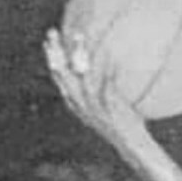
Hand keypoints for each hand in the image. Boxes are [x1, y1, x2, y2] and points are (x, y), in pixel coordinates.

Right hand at [43, 28, 143, 142]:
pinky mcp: (109, 111)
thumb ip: (101, 92)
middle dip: (56, 52)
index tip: (47, 41)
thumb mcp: (106, 109)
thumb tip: (107, 70)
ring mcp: (95, 109)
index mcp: (78, 106)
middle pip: (63, 75)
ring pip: (82, 76)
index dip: (51, 60)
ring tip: (80, 36)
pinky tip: (110, 54)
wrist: (134, 149)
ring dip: (79, 53)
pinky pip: (107, 85)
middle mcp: (82, 107)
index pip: (59, 79)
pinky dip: (108, 69)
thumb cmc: (123, 127)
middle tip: (53, 31)